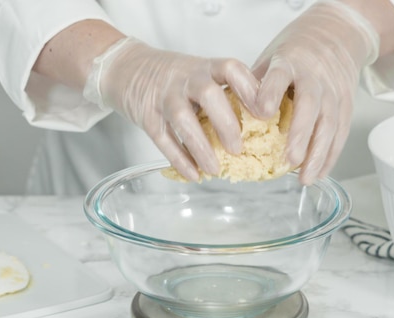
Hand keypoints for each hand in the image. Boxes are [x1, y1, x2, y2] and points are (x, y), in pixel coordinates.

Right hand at [83, 38, 258, 180]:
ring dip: (201, 147)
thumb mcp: (200, 73)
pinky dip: (179, 159)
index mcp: (205, 67)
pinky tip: (193, 175)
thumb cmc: (175, 77)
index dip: (250, 89)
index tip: (266, 112)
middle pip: (208, 94)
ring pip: (183, 120)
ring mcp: (164, 97)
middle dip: (226, 123)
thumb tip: (263, 124)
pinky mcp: (147, 116)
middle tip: (238, 149)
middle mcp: (185, 78)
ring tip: (215, 170)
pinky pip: (163, 139)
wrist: (127, 68)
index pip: (230, 69)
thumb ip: (225, 92)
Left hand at [252, 0, 379, 184]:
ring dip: (318, 154)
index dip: (271, 93)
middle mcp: (315, 76)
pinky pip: (340, 133)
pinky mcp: (347, 104)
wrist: (336, 34)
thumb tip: (223, 114)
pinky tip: (319, 173)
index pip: (279, 76)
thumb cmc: (294, 53)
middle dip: (300, 134)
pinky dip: (330, 156)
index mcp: (289, 62)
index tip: (262, 112)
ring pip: (330, 124)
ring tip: (304, 178)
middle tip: (289, 160)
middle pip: (310, 105)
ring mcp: (334, 91)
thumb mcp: (269, 58)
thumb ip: (252, 85)